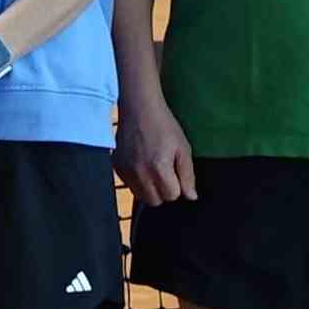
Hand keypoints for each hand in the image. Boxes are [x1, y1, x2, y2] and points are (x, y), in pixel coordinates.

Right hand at [115, 93, 196, 208]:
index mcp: (159, 169)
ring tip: (153, 167)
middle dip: (162, 191)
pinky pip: (129, 185)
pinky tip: (141, 162)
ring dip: (149, 188)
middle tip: (165, 171)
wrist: (139, 107)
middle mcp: (140, 173)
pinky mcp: (117, 167)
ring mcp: (125, 171)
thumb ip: (188, 175)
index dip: (177, 186)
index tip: (175, 172)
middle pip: (155, 201)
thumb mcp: (183, 148)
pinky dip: (137, 179)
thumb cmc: (164, 125)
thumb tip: (191, 197)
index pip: (171, 196)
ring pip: (141, 196)